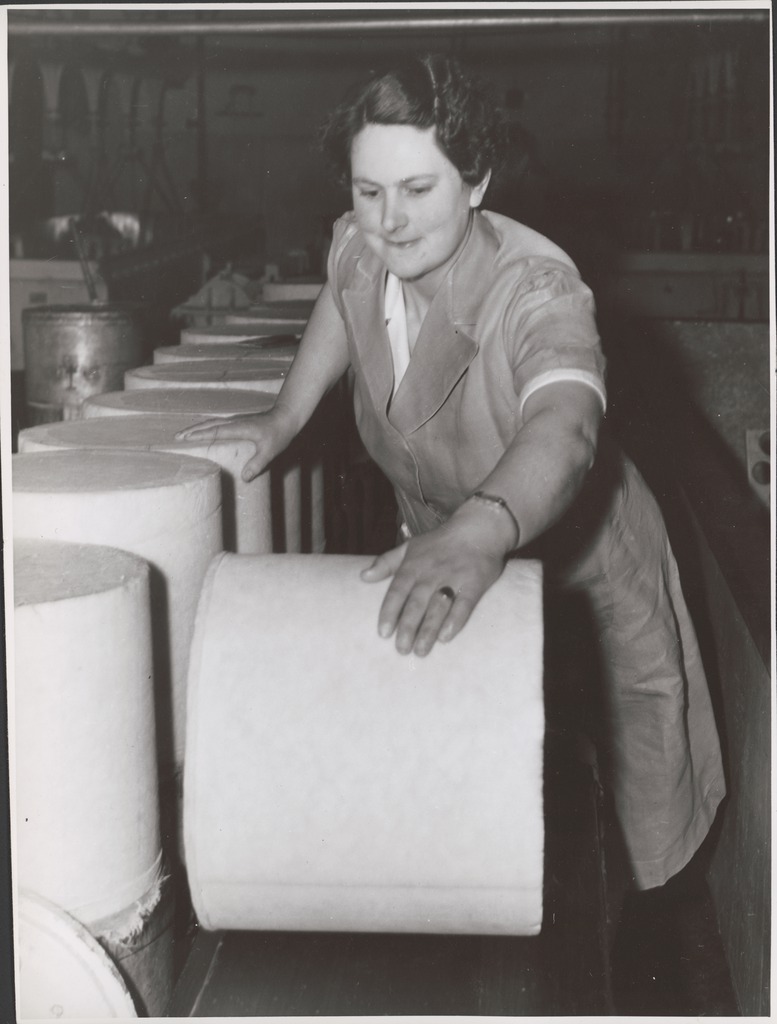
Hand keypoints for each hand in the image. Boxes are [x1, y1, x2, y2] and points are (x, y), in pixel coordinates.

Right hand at [175, 410, 294, 481]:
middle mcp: (235, 421)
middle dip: (192, 430)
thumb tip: (244, 478)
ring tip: (183, 434)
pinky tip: (202, 431)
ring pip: (212, 422)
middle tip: (176, 437)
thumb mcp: (270, 451)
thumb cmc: (279, 434)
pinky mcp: (238, 421)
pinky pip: (217, 423)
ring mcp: (236, 420)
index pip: (215, 430)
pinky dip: (206, 426)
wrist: (286, 416)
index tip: (185, 438)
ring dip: (197, 427)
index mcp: (240, 427)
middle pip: (208, 424)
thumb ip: (257, 464)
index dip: (200, 434)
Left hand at [360, 499, 517, 656]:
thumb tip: (363, 576)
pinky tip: (446, 637)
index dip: (389, 612)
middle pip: (416, 604)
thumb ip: (386, 562)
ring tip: (421, 650)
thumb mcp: (410, 547)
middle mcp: (431, 574)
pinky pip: (464, 605)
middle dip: (407, 627)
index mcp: (413, 566)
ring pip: (437, 608)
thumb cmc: (440, 542)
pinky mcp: (474, 584)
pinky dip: (455, 621)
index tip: (383, 633)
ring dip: (428, 630)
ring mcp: (453, 579)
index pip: (397, 591)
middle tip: (401, 649)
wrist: (478, 528)